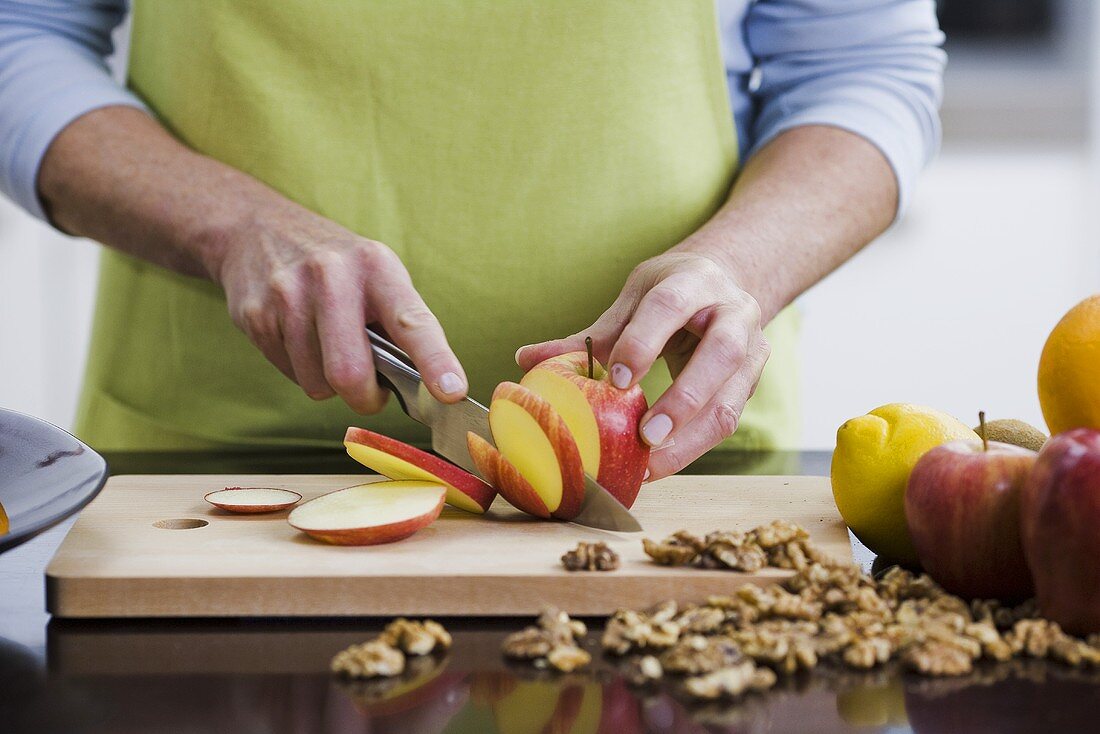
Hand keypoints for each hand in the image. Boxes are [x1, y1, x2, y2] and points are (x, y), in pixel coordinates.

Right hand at [215, 203, 467, 412]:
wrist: (256, 230)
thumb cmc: (337, 267)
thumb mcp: (378, 275)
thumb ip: (401, 324)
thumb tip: (430, 385)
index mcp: (376, 266)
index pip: (411, 321)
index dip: (435, 360)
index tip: (451, 391)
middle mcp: (331, 276)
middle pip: (350, 373)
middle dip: (366, 399)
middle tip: (372, 393)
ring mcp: (288, 295)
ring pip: (318, 384)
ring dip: (330, 384)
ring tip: (329, 348)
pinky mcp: (255, 315)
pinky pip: (290, 375)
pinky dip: (302, 371)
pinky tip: (299, 338)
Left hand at [516, 252, 769, 479]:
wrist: (725, 282)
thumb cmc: (670, 293)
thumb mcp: (633, 300)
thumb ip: (591, 336)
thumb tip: (525, 359)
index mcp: (695, 280)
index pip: (671, 305)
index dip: (644, 341)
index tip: (617, 379)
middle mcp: (734, 311)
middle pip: (721, 354)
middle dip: (684, 398)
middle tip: (646, 436)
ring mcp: (752, 348)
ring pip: (731, 399)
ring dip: (691, 437)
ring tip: (651, 466)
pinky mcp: (751, 382)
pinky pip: (728, 420)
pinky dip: (693, 446)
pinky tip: (660, 464)